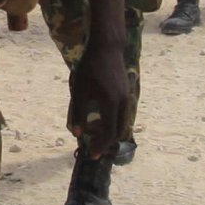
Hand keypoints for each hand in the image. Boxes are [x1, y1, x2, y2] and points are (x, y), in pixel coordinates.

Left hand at [69, 44, 130, 159]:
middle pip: (118, 132)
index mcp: (111, 104)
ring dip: (112, 133)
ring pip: (123, 124)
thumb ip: (78, 113)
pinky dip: (115, 123)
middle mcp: (123, 104)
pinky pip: (124, 115)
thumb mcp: (79, 90)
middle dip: (107, 143)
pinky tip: (102, 122)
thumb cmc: (89, 67)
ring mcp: (127, 99)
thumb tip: (77, 134)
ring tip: (97, 137)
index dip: (100, 146)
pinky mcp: (127, 94)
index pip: (108, 133)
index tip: (92, 155)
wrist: (107, 48)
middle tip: (94, 148)